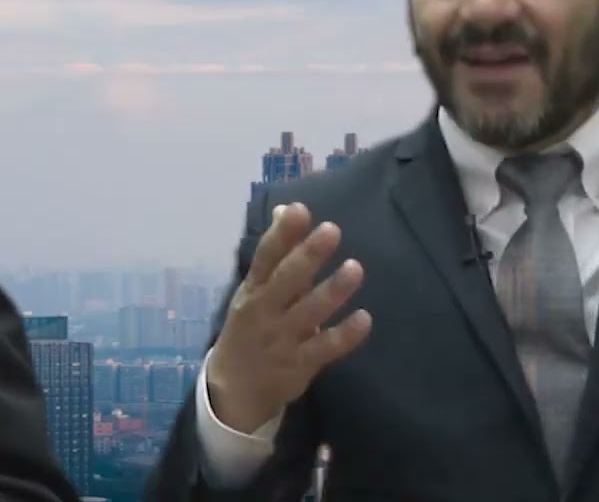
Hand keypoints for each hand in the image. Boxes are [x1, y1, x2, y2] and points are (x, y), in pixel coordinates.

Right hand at [207, 203, 371, 433]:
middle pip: (286, 281)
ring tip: (355, 268)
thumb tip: (289, 208)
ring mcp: (281, 340)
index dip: (282, 234)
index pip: (265, 258)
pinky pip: (325, 348)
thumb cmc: (252, 326)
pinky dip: (345, 335)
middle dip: (308, 256)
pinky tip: (364, 319)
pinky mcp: (299, 365)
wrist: (233, 390)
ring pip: (309, 313)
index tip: (300, 210)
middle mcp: (264, 312)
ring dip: (332, 291)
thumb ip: (277, 250)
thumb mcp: (256, 288)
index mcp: (253, 289)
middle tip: (332, 230)